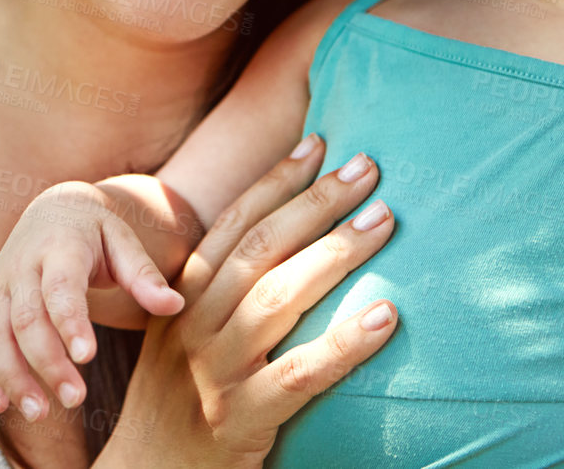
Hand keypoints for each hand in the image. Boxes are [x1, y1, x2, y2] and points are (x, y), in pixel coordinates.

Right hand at [0, 180, 187, 419]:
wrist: (51, 209)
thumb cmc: (94, 232)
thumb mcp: (123, 241)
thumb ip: (144, 275)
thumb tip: (174, 305)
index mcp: (60, 247)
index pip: (61, 288)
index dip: (70, 322)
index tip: (88, 356)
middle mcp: (21, 267)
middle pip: (26, 319)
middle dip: (47, 362)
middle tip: (74, 398)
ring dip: (11, 376)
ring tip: (40, 412)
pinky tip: (1, 405)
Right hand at [98, 139, 396, 468]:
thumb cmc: (177, 400)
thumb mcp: (182, 336)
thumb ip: (220, 292)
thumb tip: (285, 237)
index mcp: (181, 297)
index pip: (231, 223)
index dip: (275, 180)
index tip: (318, 142)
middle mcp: (192, 325)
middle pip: (259, 249)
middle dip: (316, 201)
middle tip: (369, 167)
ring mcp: (214, 373)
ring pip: (278, 299)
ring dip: (336, 253)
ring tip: (384, 220)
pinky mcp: (239, 421)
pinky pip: (299, 374)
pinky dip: (344, 343)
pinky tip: (386, 317)